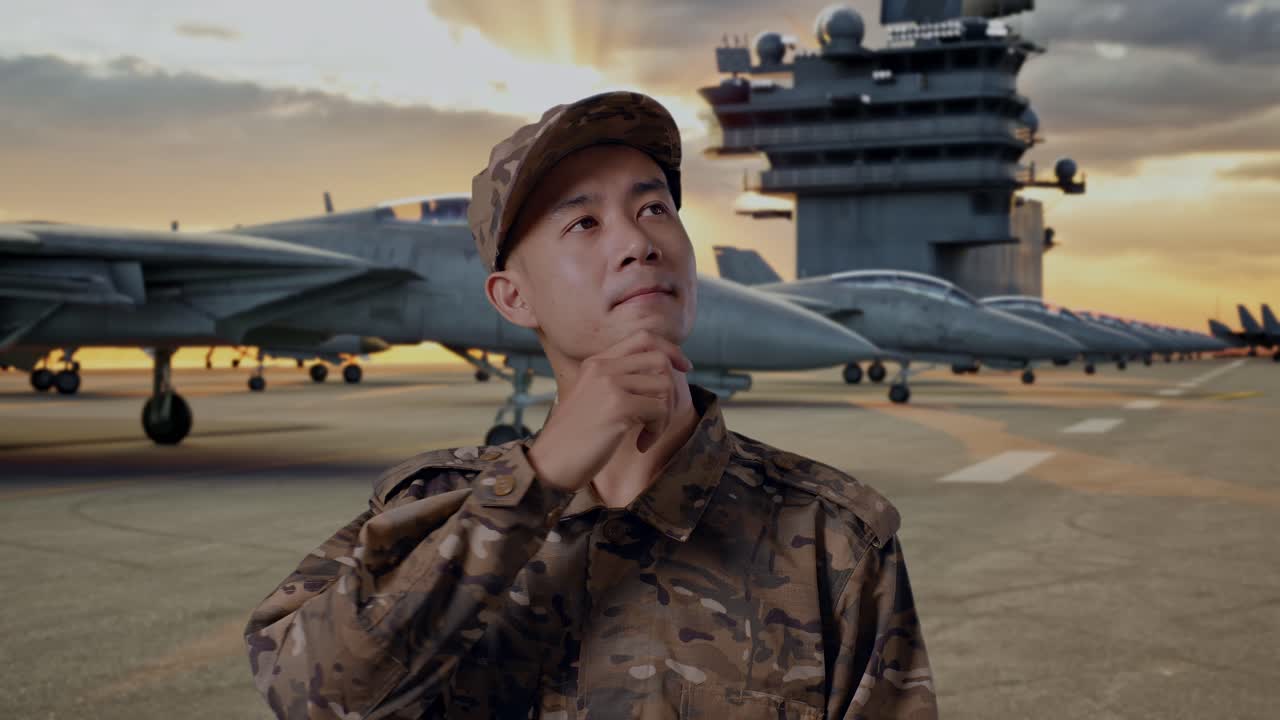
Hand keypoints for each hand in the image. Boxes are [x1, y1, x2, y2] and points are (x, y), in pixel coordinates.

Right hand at [526, 331, 691, 491]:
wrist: (549, 463)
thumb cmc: (575, 438)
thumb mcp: (595, 399)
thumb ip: (621, 382)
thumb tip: (665, 374)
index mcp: (596, 362)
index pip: (644, 337)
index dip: (670, 349)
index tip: (685, 368)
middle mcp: (603, 367)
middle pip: (660, 360)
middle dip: (671, 391)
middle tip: (660, 418)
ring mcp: (609, 384)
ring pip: (664, 385)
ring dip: (664, 415)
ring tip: (647, 434)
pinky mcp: (617, 406)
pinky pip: (660, 409)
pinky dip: (657, 430)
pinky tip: (640, 444)